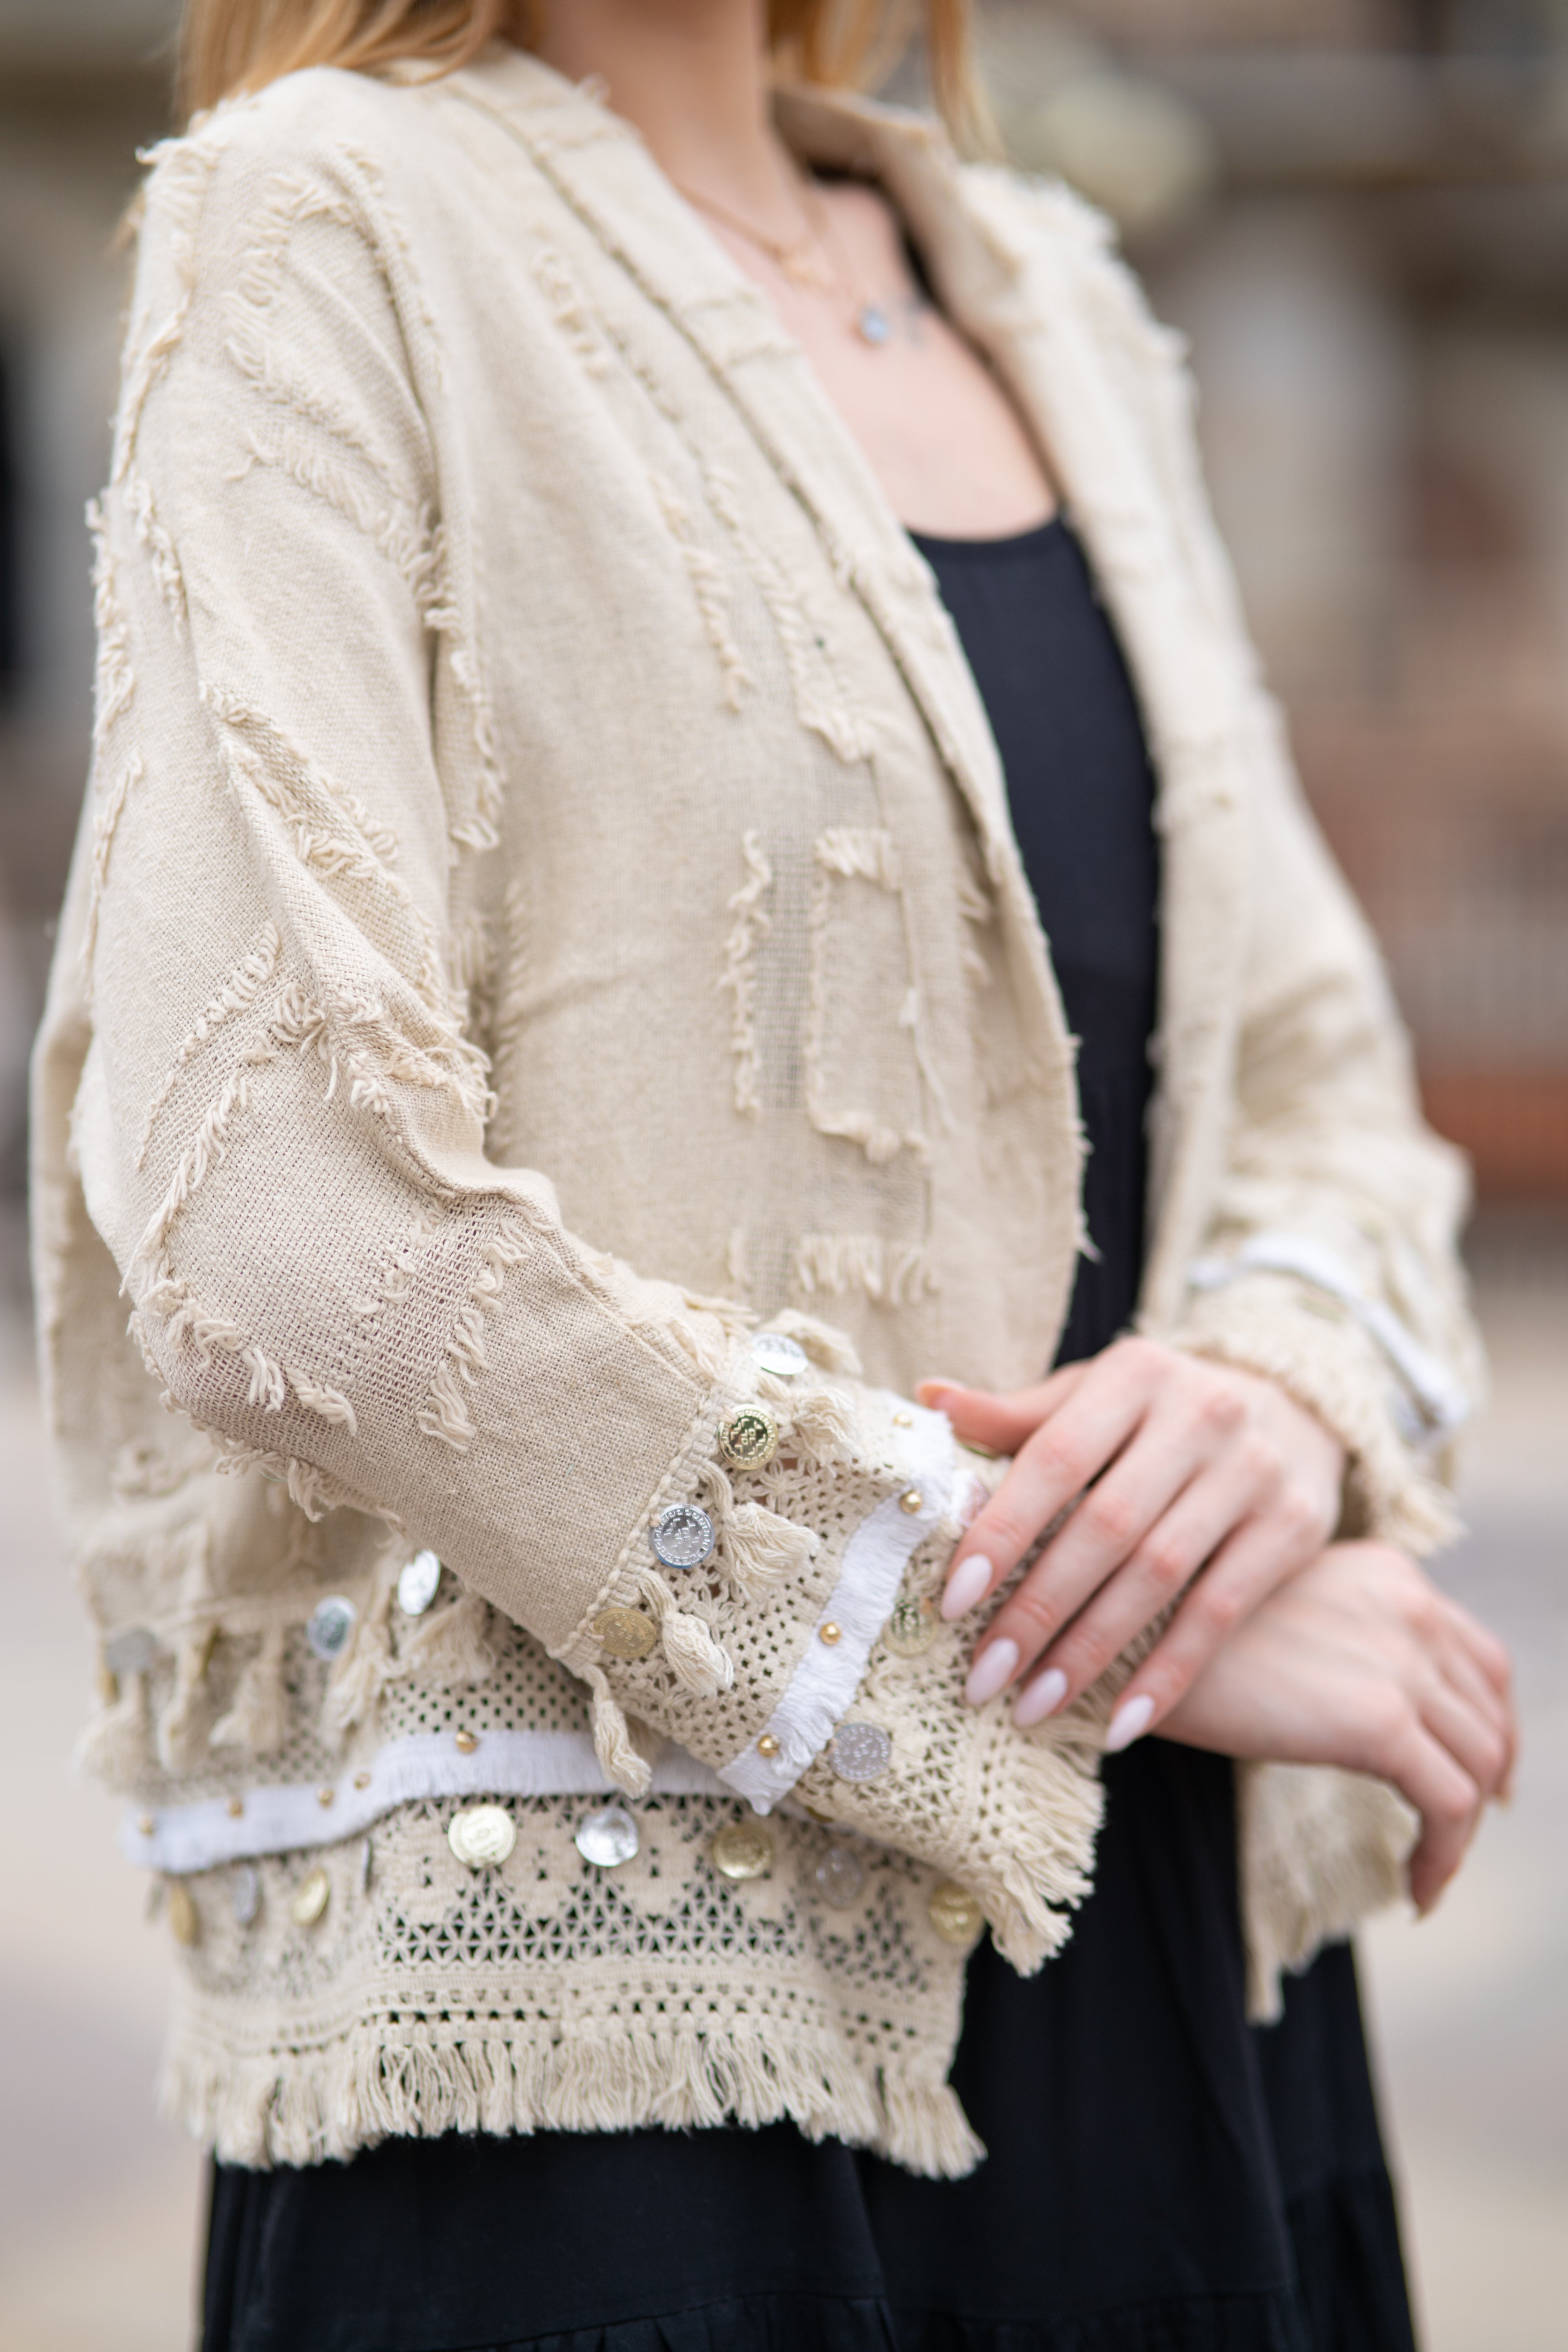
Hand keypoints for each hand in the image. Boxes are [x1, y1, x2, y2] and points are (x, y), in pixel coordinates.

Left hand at [919, 1337, 1346, 1742]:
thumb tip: (927, 1400)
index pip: (1054, 1459)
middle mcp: (1200, 1415)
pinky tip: (1119, 1724)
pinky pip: (1221, 1612)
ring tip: (1033, 1707)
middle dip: (1038, 1609)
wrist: (1295, 1404)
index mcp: (1135, 1375)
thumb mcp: (1095, 1394)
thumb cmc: (1158, 1411)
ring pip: (1159, 1576)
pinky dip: (1168, 1673)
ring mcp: (1253, 1471)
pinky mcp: (1294, 1526)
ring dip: (1090, 1651)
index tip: (952, 1600)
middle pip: (1105, 1527)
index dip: (1001, 1530)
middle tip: (983, 1676)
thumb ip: (1019, 1414)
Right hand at [1160, 1541, 1516, 1911]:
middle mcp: (1407, 1604)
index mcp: (1385, 1572)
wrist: (1123, 1638)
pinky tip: (1416, 1890)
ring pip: (1479, 1762)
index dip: (1489, 1719)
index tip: (1474, 1770)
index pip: (1476, 1655)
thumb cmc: (1172, 1630)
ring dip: (1464, 1828)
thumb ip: (1336, 1637)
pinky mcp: (1380, 1721)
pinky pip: (1450, 1806)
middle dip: (1487, 1774)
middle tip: (1460, 1826)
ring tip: (1429, 1866)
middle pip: (1489, 1708)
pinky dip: (1445, 1857)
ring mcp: (1399, 1660)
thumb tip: (1365, 1709)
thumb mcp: (1275, 1611)